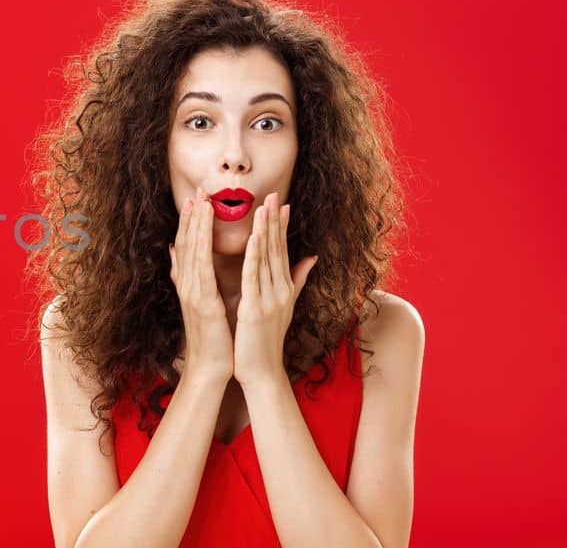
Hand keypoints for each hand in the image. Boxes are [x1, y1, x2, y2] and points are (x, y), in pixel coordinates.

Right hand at [168, 186, 233, 380]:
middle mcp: (187, 285)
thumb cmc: (213, 338)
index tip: (196, 199)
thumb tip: (178, 254)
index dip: (190, 222)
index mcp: (190, 285)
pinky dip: (204, 243)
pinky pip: (202, 266)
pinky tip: (207, 227)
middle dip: (192, 215)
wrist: (211, 368)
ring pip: (192, 249)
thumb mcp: (202, 303)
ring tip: (201, 200)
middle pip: (187, 243)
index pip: (188, 247)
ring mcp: (191, 292)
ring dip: (196, 223)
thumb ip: (191, 278)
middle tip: (197, 188)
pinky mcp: (202, 300)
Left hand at [233, 193, 319, 385]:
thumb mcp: (286, 307)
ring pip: (267, 258)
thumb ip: (297, 281)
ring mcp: (270, 299)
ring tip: (263, 207)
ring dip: (265, 231)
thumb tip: (311, 258)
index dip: (281, 227)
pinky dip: (255, 257)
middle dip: (273, 221)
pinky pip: (255, 277)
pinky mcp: (256, 309)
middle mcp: (281, 291)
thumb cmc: (266, 341)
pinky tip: (254, 238)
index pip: (282, 251)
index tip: (280, 203)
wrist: (262, 373)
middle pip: (277, 249)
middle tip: (271, 194)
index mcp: (284, 289)